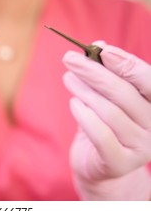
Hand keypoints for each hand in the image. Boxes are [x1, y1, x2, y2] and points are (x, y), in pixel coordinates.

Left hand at [62, 44, 150, 199]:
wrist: (98, 165)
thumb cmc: (103, 125)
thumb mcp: (104, 97)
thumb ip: (105, 73)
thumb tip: (99, 45)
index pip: (148, 81)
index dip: (126, 63)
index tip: (101, 50)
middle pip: (124, 93)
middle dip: (93, 72)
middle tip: (69, 59)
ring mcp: (141, 147)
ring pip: (109, 112)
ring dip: (84, 91)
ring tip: (68, 79)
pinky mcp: (120, 163)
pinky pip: (101, 135)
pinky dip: (85, 116)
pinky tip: (73, 103)